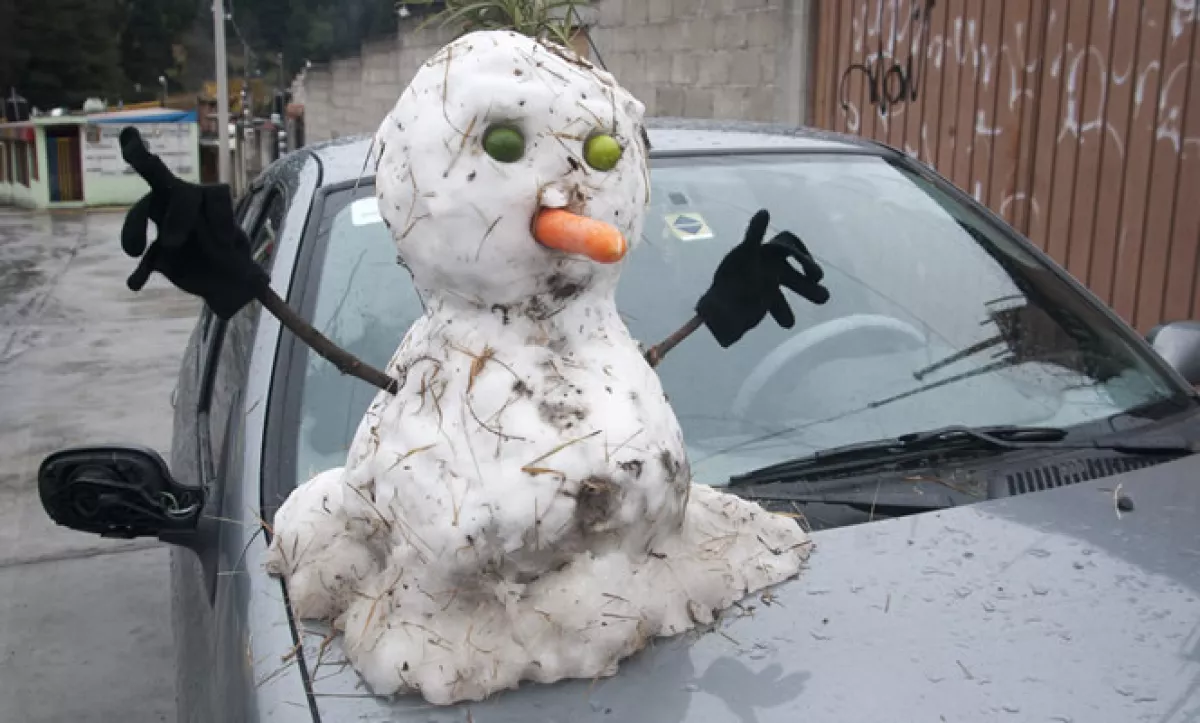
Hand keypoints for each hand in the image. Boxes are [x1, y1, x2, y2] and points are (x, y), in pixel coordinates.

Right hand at [119, 127, 268, 319]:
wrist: (220, 282)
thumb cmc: (235, 260)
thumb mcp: (243, 259)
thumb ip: (242, 262)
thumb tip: (247, 273)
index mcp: (215, 204)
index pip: (216, 196)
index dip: (219, 215)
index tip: (225, 242)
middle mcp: (188, 205)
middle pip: (176, 191)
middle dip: (175, 214)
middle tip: (173, 242)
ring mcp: (165, 222)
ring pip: (143, 210)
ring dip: (135, 228)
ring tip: (135, 252)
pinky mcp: (156, 248)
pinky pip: (143, 253)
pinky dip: (139, 269)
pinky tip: (136, 284)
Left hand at [695, 209, 829, 347]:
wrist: (719, 309)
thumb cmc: (732, 279)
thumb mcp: (746, 256)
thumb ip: (754, 235)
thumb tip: (764, 211)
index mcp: (764, 253)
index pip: (789, 247)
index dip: (803, 257)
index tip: (813, 274)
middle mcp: (767, 266)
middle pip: (794, 269)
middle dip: (808, 282)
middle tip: (823, 296)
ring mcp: (765, 283)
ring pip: (790, 285)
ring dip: (806, 292)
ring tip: (823, 300)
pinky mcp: (761, 299)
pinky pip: (778, 304)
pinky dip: (784, 313)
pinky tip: (788, 324)